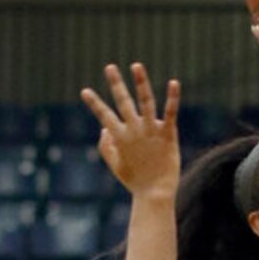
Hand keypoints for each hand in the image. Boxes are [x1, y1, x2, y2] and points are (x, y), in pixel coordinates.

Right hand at [80, 63, 180, 196]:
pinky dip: (172, 98)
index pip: (104, 115)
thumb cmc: (135, 180)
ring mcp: (151, 131)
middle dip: (115, 84)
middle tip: (109, 67)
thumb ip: (106, 147)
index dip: (94, 103)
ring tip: (136, 65)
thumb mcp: (115, 165)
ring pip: (145, 102)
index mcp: (120, 137)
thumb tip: (103, 128)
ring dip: (140, 83)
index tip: (84, 91)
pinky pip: (170, 113)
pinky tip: (173, 82)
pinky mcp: (167, 134)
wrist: (155, 193)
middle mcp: (134, 131)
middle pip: (123, 102)